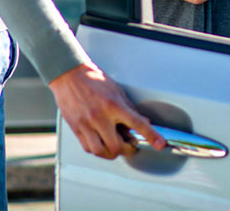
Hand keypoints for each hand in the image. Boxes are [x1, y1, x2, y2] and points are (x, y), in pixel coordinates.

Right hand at [48, 62, 165, 158]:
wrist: (68, 75)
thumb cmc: (93, 80)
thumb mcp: (116, 90)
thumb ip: (129, 108)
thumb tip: (143, 122)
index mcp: (113, 105)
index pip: (137, 124)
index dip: (152, 136)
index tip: (160, 144)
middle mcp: (100, 117)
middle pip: (117, 146)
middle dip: (127, 149)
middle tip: (131, 145)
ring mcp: (86, 124)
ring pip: (101, 151)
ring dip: (112, 153)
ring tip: (116, 147)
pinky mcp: (76, 129)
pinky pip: (88, 148)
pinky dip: (98, 150)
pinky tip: (102, 143)